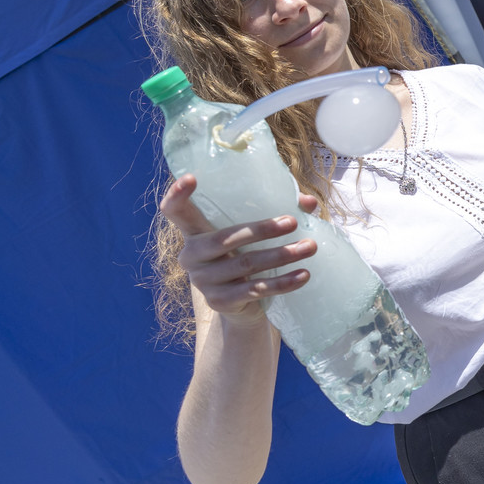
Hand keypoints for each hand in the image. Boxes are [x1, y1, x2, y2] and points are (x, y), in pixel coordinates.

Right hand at [161, 174, 317, 324]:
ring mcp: (203, 281)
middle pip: (224, 238)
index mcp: (195, 232)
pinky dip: (283, 283)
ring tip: (309, 247)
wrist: (242, 306)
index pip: (175, 211)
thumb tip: (309, 202)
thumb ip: (279, 212)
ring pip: (245, 264)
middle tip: (292, 221)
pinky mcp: (221, 302)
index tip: (191, 178)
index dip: (177, 195)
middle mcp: (192, 256)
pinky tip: (304, 275)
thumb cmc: (247, 255)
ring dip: (281, 255)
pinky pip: (256, 290)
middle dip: (261, 230)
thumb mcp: (255, 234)